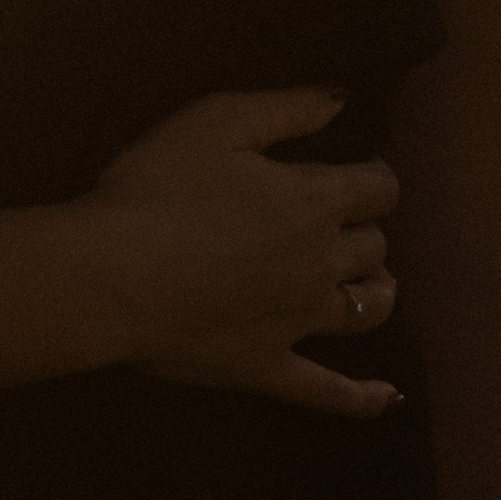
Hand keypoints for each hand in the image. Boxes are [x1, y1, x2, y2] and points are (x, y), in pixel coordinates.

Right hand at [92, 88, 399, 418]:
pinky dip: (364, 397)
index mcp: (315, 200)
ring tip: (367, 284)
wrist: (111, 275)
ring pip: (368, 310)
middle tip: (338, 223)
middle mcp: (323, 263)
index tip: (357, 172)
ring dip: (375, 292)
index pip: (378, 188)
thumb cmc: (156, 186)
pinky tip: (389, 399)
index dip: (373, 177)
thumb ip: (286, 108)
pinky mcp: (270, 368)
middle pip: (374, 247)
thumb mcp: (216, 120)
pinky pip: (330, 392)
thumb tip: (343, 99)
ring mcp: (301, 323)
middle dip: (364, 230)